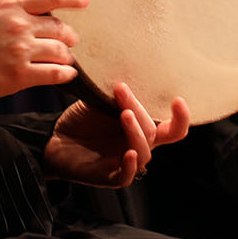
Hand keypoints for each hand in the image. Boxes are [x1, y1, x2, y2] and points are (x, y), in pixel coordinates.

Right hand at [0, 0, 86, 105]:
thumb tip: (39, 13)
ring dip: (66, 57)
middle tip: (68, 42)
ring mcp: (20, 50)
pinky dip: (65, 74)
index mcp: (8, 4)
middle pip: (61, 27)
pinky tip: (65, 75)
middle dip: (69, 36)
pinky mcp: (20, 75)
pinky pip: (56, 74)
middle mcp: (17, 24)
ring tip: (63, 60)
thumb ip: (12, 10)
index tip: (86, 1)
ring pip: (62, 51)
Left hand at [42, 83, 191, 187]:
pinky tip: (126, 153)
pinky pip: (127, 175)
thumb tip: (128, 62)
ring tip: (123, 114)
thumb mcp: (101, 101)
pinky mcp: (111, 176)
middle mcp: (138, 145)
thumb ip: (117, 93)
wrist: (54, 138)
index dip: (182, 118)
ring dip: (136, 131)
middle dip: (138, 109)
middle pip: (152, 132)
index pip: (173, 129)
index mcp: (142, 128)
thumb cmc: (82, 120)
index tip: (177, 100)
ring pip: (143, 151)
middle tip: (120, 89)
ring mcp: (126, 162)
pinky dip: (130, 165)